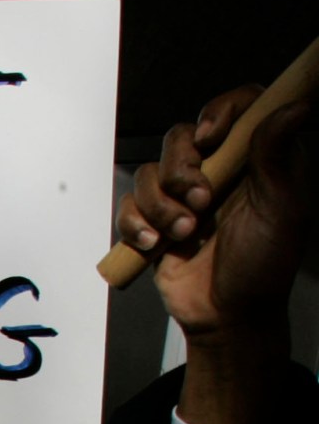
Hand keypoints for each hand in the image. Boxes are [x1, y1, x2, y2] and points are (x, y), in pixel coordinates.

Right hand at [117, 86, 312, 339]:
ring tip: (184, 233)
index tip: (212, 136)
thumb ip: (278, 157)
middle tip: (199, 200)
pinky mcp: (152, 222)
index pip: (238, 108)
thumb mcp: (281, 210)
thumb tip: (295, 106)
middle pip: (181, 135)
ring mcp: (180, 197)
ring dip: (161, 205)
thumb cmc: (264, 267)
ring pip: (150, 172)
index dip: (221, 110)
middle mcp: (216, 170)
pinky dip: (135, 224)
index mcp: (254, 160)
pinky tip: (153, 242)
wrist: (226, 316)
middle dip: (181, 167)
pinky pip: (128, 205)